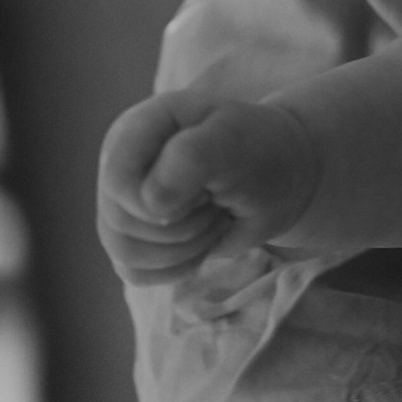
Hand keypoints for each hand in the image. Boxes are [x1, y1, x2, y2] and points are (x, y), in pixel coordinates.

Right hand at [95, 90, 319, 283]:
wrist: (281, 175)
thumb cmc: (260, 150)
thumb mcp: (238, 141)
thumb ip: (193, 157)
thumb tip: (150, 203)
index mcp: (135, 129)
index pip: (120, 181)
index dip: (161, 199)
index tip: (207, 186)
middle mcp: (120, 165)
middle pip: (121, 222)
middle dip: (184, 224)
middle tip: (218, 199)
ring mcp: (121, 203)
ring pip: (125, 253)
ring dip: (185, 246)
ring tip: (213, 215)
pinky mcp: (132, 238)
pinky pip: (135, 272)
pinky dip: (179, 266)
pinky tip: (203, 238)